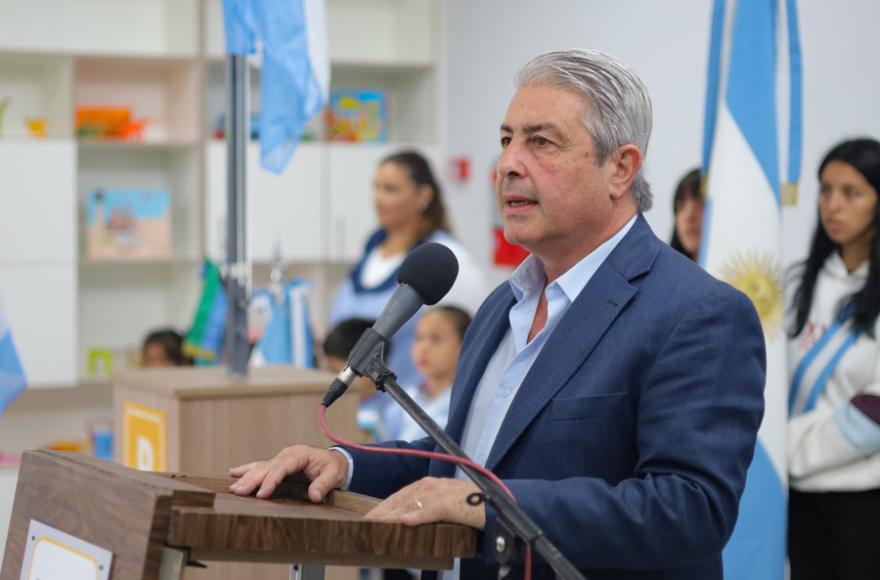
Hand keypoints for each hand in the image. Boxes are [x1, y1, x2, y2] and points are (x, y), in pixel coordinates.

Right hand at [228, 445, 348, 500]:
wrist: (335, 462)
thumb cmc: (333, 467)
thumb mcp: (333, 475)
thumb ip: (323, 484)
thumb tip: (314, 496)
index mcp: (299, 454)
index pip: (282, 468)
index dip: (271, 481)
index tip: (261, 494)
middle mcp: (287, 455)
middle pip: (267, 467)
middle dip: (252, 480)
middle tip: (238, 491)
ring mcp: (281, 459)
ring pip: (260, 467)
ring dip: (245, 477)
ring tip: (233, 488)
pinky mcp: (277, 465)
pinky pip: (260, 467)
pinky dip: (246, 470)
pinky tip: (233, 473)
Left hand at [364, 477, 485, 528]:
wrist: (496, 505)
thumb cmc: (469, 507)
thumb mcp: (444, 505)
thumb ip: (426, 509)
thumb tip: (406, 522)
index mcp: (429, 485)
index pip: (399, 496)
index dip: (382, 507)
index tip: (367, 518)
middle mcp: (432, 486)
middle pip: (401, 499)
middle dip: (381, 512)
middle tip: (364, 525)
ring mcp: (442, 494)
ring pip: (412, 504)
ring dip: (393, 515)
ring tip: (376, 524)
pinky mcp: (453, 504)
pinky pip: (433, 510)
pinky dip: (420, 515)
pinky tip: (406, 521)